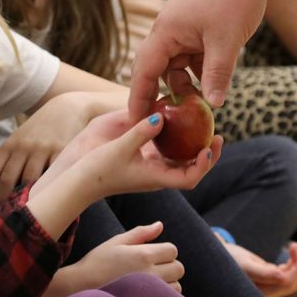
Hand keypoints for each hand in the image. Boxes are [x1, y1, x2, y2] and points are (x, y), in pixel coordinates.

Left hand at [0, 94, 91, 210]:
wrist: (66, 109)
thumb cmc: (39, 131)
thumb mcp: (20, 140)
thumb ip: (9, 161)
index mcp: (8, 145)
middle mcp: (22, 146)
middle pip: (7, 180)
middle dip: (4, 202)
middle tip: (6, 218)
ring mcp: (42, 148)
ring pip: (29, 180)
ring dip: (25, 200)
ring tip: (25, 214)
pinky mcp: (62, 151)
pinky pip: (52, 174)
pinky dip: (47, 189)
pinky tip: (47, 200)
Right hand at [54, 110, 222, 198]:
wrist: (79, 179)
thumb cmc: (98, 169)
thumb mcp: (119, 148)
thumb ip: (141, 132)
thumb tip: (162, 117)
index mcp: (156, 177)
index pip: (189, 179)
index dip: (203, 166)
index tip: (208, 149)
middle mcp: (158, 173)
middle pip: (191, 168)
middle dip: (207, 153)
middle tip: (218, 135)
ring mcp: (152, 165)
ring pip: (181, 158)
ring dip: (194, 144)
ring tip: (205, 124)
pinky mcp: (143, 157)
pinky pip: (167, 148)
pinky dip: (176, 136)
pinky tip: (179, 118)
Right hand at [70, 222, 184, 292]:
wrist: (78, 290)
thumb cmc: (97, 263)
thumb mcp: (116, 242)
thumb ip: (140, 233)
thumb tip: (160, 225)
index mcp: (142, 255)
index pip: (172, 250)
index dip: (164, 251)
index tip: (152, 255)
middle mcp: (149, 274)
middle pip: (178, 268)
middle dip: (169, 267)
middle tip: (151, 270)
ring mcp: (149, 293)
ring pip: (176, 287)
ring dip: (168, 284)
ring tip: (148, 284)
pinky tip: (147, 296)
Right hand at [128, 0, 269, 120]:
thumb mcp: (226, 42)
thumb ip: (217, 75)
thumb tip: (213, 105)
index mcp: (166, 32)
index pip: (144, 72)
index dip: (139, 98)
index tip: (136, 121)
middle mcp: (168, 32)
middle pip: (154, 70)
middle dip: (157, 95)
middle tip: (161, 124)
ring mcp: (181, 30)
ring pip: (175, 66)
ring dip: (183, 85)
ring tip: (194, 109)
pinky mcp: (196, 30)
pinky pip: (190, 58)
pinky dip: (197, 73)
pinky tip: (210, 88)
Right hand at [222, 240, 296, 296]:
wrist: (218, 258)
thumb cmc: (229, 260)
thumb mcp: (246, 264)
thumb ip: (264, 273)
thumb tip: (283, 277)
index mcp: (261, 294)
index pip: (287, 283)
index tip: (296, 246)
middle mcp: (267, 295)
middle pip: (293, 282)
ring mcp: (270, 288)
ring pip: (294, 277)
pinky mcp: (271, 280)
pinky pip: (289, 272)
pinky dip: (295, 260)